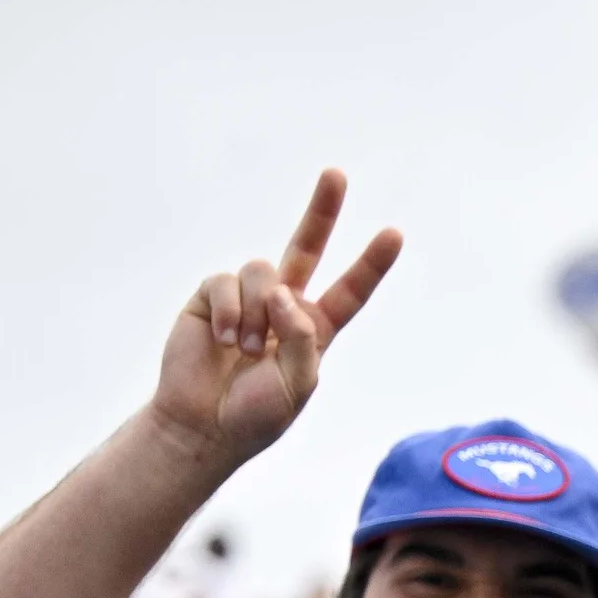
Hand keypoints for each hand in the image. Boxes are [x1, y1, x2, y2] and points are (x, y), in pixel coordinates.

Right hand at [148, 170, 400, 473]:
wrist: (203, 424)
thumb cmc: (255, 414)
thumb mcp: (297, 385)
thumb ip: (302, 339)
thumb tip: (285, 291)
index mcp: (314, 330)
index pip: (349, 291)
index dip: (370, 264)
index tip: (394, 233)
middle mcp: (282, 305)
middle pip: (305, 247)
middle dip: (321, 210)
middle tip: (336, 174)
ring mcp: (247, 297)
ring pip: (263, 271)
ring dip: (258, 311)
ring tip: (246, 350)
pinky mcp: (211, 296)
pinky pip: (226, 282)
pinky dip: (230, 312)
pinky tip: (225, 341)